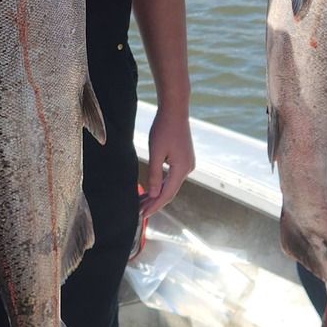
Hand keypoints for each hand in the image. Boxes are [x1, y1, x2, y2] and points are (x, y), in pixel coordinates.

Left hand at [140, 106, 194, 222]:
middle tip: (139, 213)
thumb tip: (154, 194)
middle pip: (169, 192)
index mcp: (181, 169)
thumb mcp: (156, 152)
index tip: (142, 215)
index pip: (167, 194)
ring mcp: (187, 164)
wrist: (175, 111)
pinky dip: (161, 184)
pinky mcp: (184, 159)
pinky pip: (172, 177)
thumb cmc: (163, 129)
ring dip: (157, 194)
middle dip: (154, 203)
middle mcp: (187, 169)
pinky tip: (151, 189)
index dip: (154, 206)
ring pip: (170, 185)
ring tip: (142, 203)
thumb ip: (155, 174)